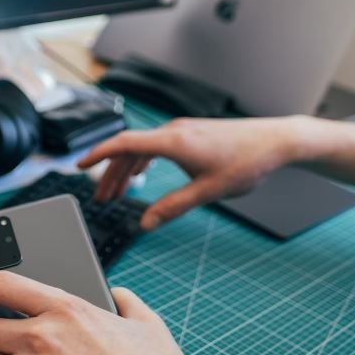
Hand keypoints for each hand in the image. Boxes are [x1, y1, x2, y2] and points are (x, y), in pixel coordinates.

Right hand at [78, 117, 297, 229]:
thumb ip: (173, 207)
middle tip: (100, 200)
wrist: (276, 141)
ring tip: (117, 194)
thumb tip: (146, 223)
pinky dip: (142, 162)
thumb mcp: (207, 191)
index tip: (78, 166)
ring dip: (126, 170)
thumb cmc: (246, 162)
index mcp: (172, 142)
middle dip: (110, 175)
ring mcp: (182, 130)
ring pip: (142, 148)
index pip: (124, 144)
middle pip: (129, 150)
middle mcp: (173, 131)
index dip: (97, 154)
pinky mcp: (191, 133)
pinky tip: (141, 176)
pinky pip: (156, 145)